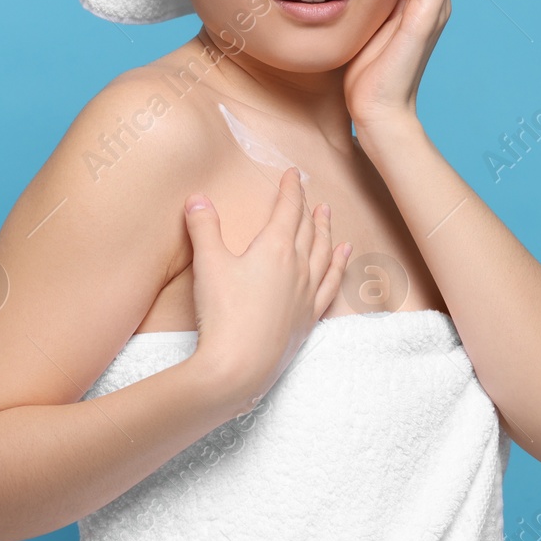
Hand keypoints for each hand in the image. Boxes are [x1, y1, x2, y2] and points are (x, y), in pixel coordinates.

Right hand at [181, 167, 351, 411]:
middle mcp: (298, 267)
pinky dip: (339, 266)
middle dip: (307, 208)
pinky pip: (331, 284)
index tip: (293, 174)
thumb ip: (204, 227)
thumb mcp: (208, 264)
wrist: (240, 367)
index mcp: (275, 249)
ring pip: (323, 254)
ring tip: (328, 217)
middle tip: (309, 193)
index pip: (288, 210)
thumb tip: (198, 198)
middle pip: (307, 229)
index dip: (291, 189)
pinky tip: (343, 257)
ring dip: (326, 232)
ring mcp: (307, 294)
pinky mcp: (308, 318)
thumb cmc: (223, 314)